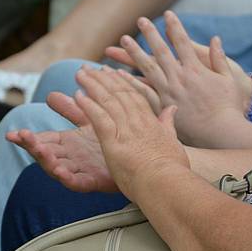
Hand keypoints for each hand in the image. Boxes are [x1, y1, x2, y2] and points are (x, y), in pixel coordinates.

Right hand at [6, 91, 116, 192]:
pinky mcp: (94, 181)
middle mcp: (70, 158)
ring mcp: (80, 170)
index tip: (12, 134)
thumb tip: (51, 95)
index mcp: (67, 144)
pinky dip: (68, 178)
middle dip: (32, 145)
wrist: (135, 162)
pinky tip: (61, 172)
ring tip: (38, 149)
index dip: (27, 137)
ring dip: (46, 159)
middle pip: (46, 152)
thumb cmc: (110, 142)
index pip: (43, 139)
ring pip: (56, 168)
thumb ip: (71, 110)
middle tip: (19, 135)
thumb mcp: (89, 122)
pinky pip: (78, 182)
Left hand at [74, 66, 189, 200]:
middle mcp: (138, 121)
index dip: (121, 82)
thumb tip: (172, 109)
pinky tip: (78, 96)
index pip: (134, 96)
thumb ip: (169, 123)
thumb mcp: (173, 140)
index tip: (111, 72)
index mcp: (151, 121)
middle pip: (119, 93)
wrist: (167, 182)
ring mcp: (126, 129)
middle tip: (90, 68)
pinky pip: (99, 118)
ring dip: (92, 86)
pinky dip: (88, 106)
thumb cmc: (172, 167)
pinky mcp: (114, 141)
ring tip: (79, 74)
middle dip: (103, 79)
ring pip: (108, 101)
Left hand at [107, 11, 251, 146]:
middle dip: (151, 34)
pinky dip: (131, 82)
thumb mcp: (228, 78)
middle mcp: (179, 78)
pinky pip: (144, 92)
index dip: (174, 26)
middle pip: (161, 51)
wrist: (222, 131)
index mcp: (195, 69)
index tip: (167, 14)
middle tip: (141, 20)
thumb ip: (219, 58)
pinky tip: (120, 74)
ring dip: (135, 53)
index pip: (182, 42)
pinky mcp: (163, 107)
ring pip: (148, 68)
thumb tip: (216, 39)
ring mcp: (169, 92)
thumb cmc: (229, 106)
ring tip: (124, 40)